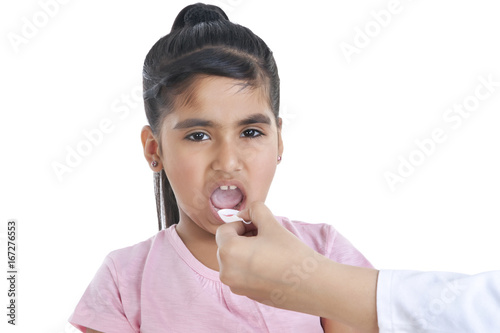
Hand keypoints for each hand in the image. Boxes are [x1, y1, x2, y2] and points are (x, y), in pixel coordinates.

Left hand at [216, 202, 379, 332]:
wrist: (313, 285)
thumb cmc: (291, 252)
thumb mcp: (271, 224)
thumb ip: (255, 210)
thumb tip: (244, 213)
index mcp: (228, 252)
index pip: (224, 230)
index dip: (242, 224)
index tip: (259, 227)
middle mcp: (226, 273)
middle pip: (227, 246)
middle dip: (243, 238)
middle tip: (266, 238)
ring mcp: (236, 287)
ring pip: (234, 261)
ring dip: (246, 252)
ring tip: (270, 252)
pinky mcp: (247, 296)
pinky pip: (242, 275)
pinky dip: (252, 268)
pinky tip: (273, 267)